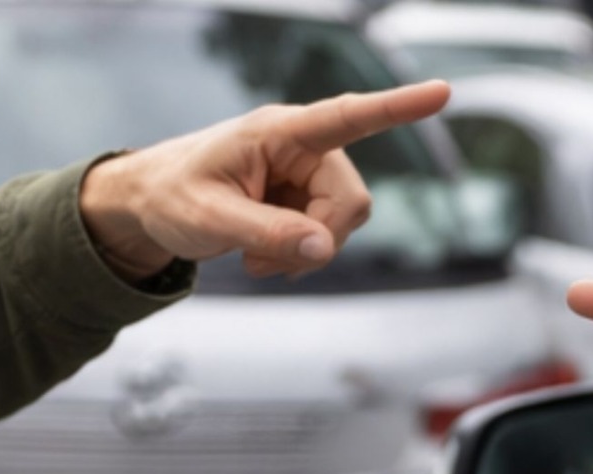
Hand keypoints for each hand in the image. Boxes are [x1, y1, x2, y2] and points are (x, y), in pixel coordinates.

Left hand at [80, 80, 451, 281]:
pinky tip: (264, 258)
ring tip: (257, 259)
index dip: (396, 107)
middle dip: (318, 240)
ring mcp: (306, 175)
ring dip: (307, 253)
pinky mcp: (305, 201)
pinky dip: (301, 257)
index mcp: (278, 132)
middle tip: (265, 263)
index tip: (442, 92)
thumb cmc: (171, 196)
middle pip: (350, 200)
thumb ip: (267, 233)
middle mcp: (302, 148)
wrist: (150, 206)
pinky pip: (329, 237)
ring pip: (344, 223)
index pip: (347, 116)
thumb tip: (323, 247)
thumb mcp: (208, 219)